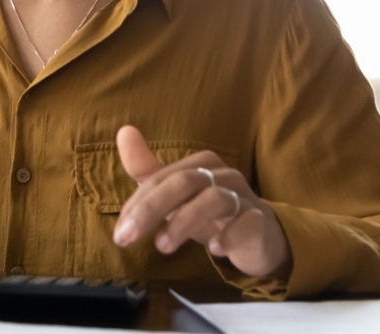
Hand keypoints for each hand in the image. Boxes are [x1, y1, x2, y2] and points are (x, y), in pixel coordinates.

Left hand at [112, 125, 291, 278]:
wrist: (260, 237)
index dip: (137, 204)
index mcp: (200, 164)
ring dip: (184, 223)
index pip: (161, 179)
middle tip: (126, 238)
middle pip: (184, 182)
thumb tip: (124, 131)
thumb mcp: (177, 196)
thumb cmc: (211, 213)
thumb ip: (148, 170)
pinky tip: (214, 249)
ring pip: (213, 199)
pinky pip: (247, 222)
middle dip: (151, 209)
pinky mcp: (260, 221)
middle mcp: (222, 175)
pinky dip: (229, 235)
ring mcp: (244, 196)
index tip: (120, 233)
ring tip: (162, 247)